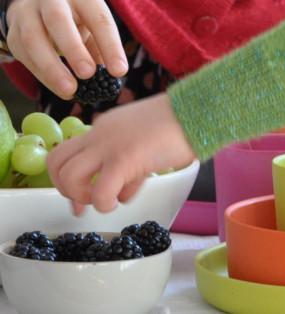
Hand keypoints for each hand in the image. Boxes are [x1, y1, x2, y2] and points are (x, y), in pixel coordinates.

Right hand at [6, 0, 127, 97]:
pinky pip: (24, 55)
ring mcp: (28, 13)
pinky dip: (41, 74)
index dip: (110, 45)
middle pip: (58, 20)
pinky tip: (57, 87)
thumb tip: (114, 75)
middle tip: (88, 74)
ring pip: (33, 38)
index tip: (120, 71)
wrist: (36, 4)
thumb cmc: (75, 19)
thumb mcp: (92, 24)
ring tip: (70, 90)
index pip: (98, 17)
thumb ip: (101, 47)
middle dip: (74, 49)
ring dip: (52, 67)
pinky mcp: (13, 33)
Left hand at [47, 93, 196, 212]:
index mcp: (104, 127)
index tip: (84, 197)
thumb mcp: (144, 142)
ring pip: (68, 176)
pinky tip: (121, 200)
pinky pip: (100, 193)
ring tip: (105, 200)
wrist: (197, 110)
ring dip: (81, 197)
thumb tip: (121, 192)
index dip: (70, 179)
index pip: (70, 153)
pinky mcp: (125, 158)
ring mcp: (110, 144)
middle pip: (57, 162)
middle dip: (67, 189)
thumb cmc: (179, 126)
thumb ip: (128, 165)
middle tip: (88, 199)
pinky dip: (106, 204)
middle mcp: (100, 133)